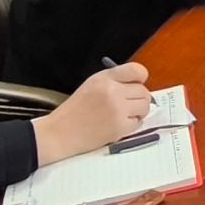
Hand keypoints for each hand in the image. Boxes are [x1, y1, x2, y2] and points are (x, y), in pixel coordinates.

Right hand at [31, 61, 152, 165]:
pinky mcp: (119, 127)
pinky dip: (131, 125)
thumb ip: (114, 81)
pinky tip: (117, 125)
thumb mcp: (91, 85)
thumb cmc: (74, 111)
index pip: (137, 70)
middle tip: (129, 105)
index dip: (140, 78)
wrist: (59, 133)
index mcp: (104, 78)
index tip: (137, 85)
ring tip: (122, 115)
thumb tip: (138, 84)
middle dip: (139, 99)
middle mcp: (112, 91)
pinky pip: (138, 123)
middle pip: (143, 91)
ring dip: (138, 112)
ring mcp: (117, 110)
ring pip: (145, 107)